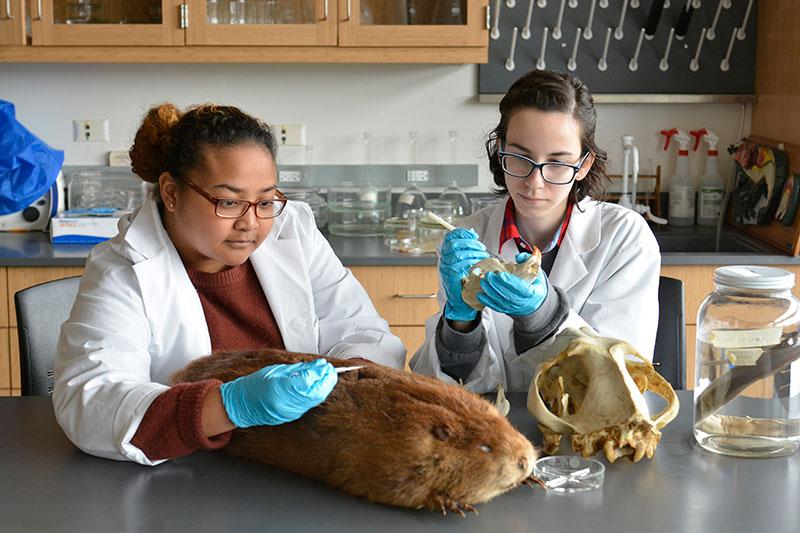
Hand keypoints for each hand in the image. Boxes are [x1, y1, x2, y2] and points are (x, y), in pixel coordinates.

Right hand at [219, 359, 336, 427]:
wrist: (240, 405)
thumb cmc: (254, 385)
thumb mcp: (275, 371)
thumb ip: (297, 369)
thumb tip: (316, 366)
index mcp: (281, 388)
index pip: (309, 380)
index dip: (320, 372)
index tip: (325, 364)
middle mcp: (287, 402)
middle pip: (316, 392)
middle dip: (327, 380)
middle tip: (330, 370)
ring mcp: (290, 411)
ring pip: (315, 400)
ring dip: (324, 388)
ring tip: (328, 376)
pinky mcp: (291, 416)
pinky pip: (309, 405)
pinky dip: (317, 395)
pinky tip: (319, 387)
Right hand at [438, 228, 489, 321]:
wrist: (460, 299)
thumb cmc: (463, 279)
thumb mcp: (464, 260)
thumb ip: (466, 246)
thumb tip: (472, 232)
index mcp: (446, 253)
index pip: (449, 237)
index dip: (461, 233)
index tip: (473, 235)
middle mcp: (443, 259)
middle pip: (454, 244)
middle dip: (470, 243)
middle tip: (481, 247)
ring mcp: (445, 268)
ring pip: (458, 254)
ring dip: (473, 253)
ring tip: (481, 256)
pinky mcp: (450, 276)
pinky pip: (460, 265)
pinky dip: (470, 262)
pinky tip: (477, 264)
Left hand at [477, 253, 547, 315]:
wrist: (535, 302)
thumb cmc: (535, 286)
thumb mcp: (537, 272)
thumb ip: (529, 262)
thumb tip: (519, 257)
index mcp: (532, 293)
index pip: (521, 288)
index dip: (510, 282)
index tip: (500, 274)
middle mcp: (523, 302)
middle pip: (508, 295)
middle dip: (496, 284)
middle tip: (488, 275)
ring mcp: (514, 307)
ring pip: (500, 301)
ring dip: (490, 291)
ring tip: (483, 282)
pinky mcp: (506, 310)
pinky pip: (496, 307)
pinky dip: (487, 301)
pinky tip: (480, 295)